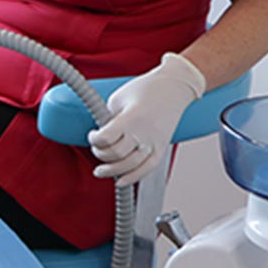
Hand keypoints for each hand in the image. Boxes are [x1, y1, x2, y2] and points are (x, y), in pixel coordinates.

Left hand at [87, 52, 204, 186]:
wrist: (174, 87)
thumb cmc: (147, 89)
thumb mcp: (119, 98)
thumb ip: (109, 118)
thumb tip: (99, 136)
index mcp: (132, 118)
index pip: (106, 138)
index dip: (94, 139)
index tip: (92, 135)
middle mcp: (145, 133)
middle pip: (116, 154)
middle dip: (101, 154)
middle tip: (97, 148)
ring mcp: (155, 143)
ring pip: (130, 166)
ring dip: (112, 171)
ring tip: (101, 170)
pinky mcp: (161, 148)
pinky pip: (147, 169)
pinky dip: (132, 177)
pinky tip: (120, 180)